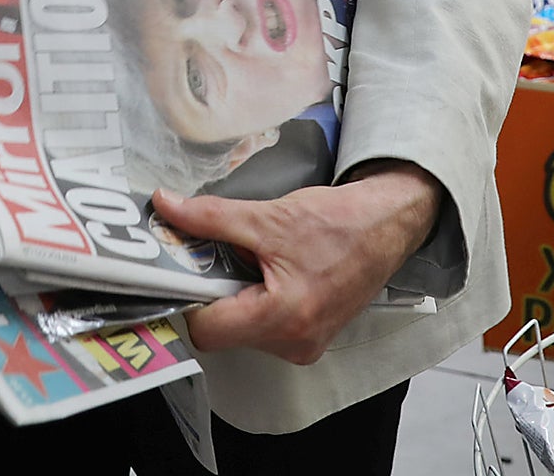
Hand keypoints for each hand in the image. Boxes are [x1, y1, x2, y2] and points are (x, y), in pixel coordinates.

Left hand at [153, 162, 442, 365]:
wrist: (386, 226)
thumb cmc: (337, 223)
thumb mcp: (267, 216)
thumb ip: (210, 217)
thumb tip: (167, 207)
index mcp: (283, 317)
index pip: (207, 330)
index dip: (189, 296)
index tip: (186, 267)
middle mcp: (294, 344)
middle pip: (222, 332)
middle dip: (215, 292)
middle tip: (222, 255)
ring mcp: (304, 346)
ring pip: (242, 331)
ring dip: (237, 296)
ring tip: (256, 260)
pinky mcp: (310, 340)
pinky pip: (264, 328)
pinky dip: (257, 301)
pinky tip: (272, 273)